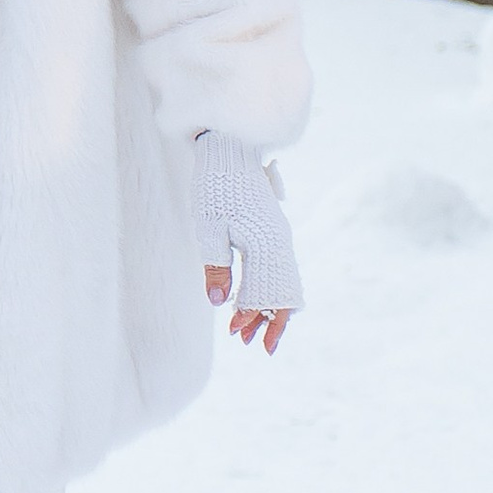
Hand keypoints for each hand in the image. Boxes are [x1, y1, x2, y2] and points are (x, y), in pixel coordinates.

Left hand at [194, 131, 301, 356]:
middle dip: (268, 320)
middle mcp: (279, 242)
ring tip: (252, 327)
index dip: (253, 317)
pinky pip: (279, 267)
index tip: (236, 334)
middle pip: (282, 292)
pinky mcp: (273, 230)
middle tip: (254, 344)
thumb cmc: (216, 187)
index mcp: (266, 244)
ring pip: (282, 281)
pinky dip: (271, 287)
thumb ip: (216, 266)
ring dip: (269, 305)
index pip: (266, 293)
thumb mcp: (209, 227)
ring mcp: (279, 236)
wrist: (230, 149)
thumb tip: (220, 304)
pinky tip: (256, 298)